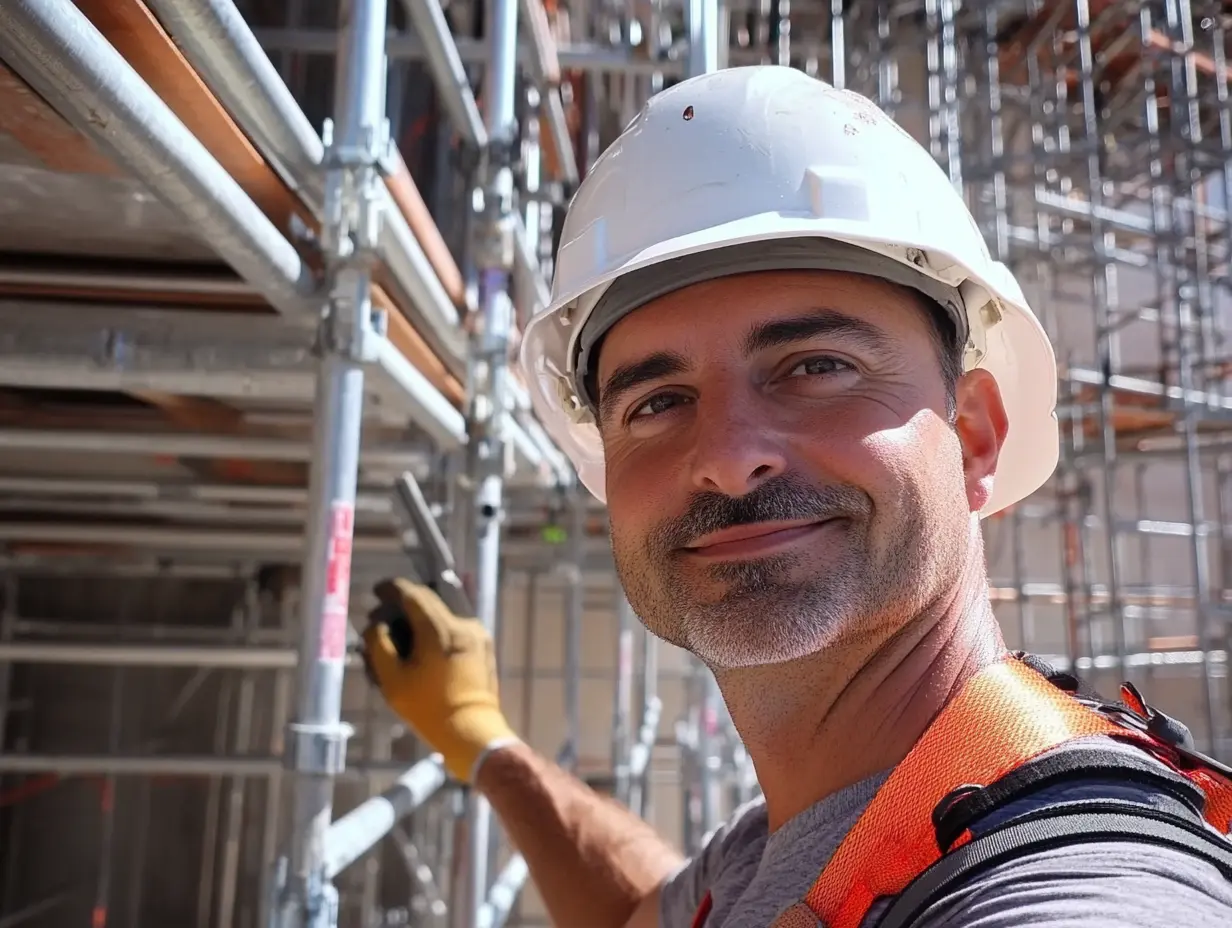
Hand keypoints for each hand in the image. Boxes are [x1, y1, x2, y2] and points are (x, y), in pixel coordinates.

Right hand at [362, 578, 517, 781]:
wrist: (472, 731)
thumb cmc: (428, 709)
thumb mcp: (392, 681)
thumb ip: (379, 645)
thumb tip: (376, 625)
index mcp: (440, 628)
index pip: (413, 593)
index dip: (392, 588)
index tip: (378, 591)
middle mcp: (463, 623)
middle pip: (429, 600)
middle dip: (404, 603)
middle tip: (385, 616)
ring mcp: (478, 633)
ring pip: (444, 614)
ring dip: (423, 617)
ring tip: (405, 633)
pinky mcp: (484, 645)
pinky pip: (456, 628)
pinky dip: (438, 630)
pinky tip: (425, 647)